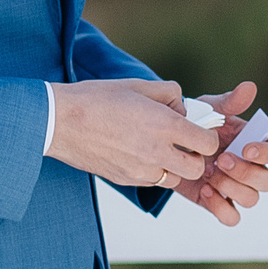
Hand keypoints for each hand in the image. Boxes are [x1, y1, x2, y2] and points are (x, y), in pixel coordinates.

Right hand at [46, 78, 216, 191]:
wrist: (59, 122)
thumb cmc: (97, 99)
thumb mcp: (138, 85)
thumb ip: (169, 94)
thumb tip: (182, 108)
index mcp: (164, 125)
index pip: (208, 143)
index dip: (206, 137)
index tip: (196, 130)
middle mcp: (156, 152)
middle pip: (197, 168)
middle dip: (195, 157)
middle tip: (182, 143)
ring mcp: (140, 171)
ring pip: (175, 179)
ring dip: (173, 167)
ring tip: (158, 149)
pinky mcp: (125, 180)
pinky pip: (152, 182)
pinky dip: (153, 172)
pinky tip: (138, 154)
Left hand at [184, 80, 267, 226]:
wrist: (169, 143)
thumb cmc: (197, 123)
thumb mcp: (210, 109)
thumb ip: (229, 102)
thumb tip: (250, 87)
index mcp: (257, 144)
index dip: (267, 154)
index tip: (245, 148)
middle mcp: (253, 169)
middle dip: (246, 173)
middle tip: (221, 160)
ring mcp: (237, 188)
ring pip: (252, 199)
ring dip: (232, 188)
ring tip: (209, 174)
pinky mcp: (220, 203)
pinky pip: (232, 217)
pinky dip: (220, 207)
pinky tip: (205, 190)